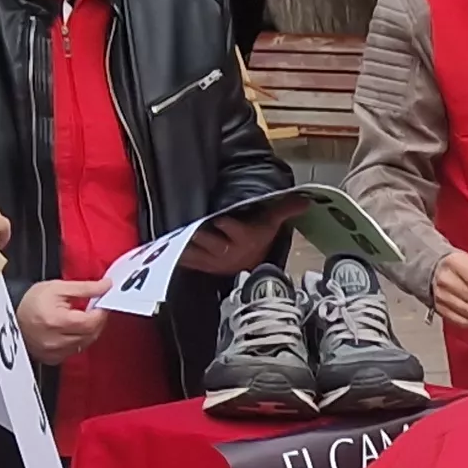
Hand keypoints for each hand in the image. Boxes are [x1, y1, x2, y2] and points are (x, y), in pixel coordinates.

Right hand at [16, 277, 110, 365]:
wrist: (10, 315)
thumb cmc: (31, 301)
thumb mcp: (58, 287)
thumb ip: (85, 288)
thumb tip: (106, 286)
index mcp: (56, 321)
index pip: (91, 322)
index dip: (100, 312)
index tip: (101, 304)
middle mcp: (54, 340)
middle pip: (90, 334)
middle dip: (96, 321)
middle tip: (93, 309)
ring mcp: (53, 352)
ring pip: (85, 344)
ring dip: (88, 331)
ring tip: (80, 318)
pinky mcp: (52, 359)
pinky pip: (75, 352)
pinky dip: (78, 340)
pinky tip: (72, 330)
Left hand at [178, 202, 296, 273]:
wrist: (252, 267)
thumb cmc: (259, 240)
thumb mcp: (272, 224)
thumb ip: (285, 208)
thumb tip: (306, 199)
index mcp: (245, 238)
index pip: (236, 231)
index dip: (227, 226)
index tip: (219, 220)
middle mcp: (227, 250)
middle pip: (211, 242)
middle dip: (199, 236)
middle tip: (187, 228)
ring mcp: (212, 259)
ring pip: (196, 252)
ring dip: (183, 245)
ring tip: (169, 237)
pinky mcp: (200, 264)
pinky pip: (185, 259)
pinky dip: (174, 254)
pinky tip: (161, 248)